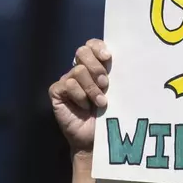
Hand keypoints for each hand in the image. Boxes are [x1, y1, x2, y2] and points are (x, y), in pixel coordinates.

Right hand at [49, 39, 110, 154]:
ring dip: (92, 88)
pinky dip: (80, 96)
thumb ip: (116, 75)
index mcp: (95, 65)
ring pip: (78, 71)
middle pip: (82, 52)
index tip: (108, 57)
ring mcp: (67, 80)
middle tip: (106, 84)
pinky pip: (68, 85)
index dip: (98, 47)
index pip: (92, 45)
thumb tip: (125, 60)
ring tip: (101, 102)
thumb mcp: (116, 91)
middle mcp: (80, 69)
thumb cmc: (110, 113)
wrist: (96, 137)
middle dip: (97, 67)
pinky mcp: (57, 91)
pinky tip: (86, 107)